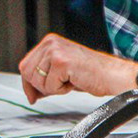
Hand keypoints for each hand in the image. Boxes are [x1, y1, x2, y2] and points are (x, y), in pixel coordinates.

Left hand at [18, 34, 137, 103]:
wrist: (111, 75)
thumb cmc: (91, 73)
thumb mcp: (62, 70)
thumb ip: (44, 75)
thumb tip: (30, 91)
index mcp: (50, 42)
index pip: (25, 65)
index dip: (28, 84)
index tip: (33, 95)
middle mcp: (51, 43)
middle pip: (27, 73)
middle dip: (41, 86)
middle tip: (60, 85)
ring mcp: (55, 51)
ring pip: (37, 80)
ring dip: (53, 88)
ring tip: (69, 81)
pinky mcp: (61, 62)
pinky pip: (49, 86)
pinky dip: (61, 90)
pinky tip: (73, 81)